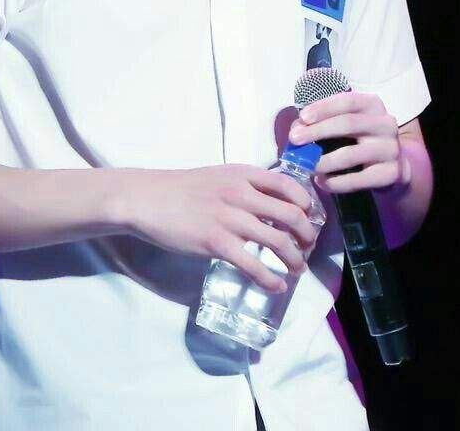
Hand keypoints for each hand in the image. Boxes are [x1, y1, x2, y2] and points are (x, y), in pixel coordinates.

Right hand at [118, 164, 320, 292]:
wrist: (148, 199)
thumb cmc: (182, 189)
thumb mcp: (219, 176)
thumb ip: (245, 186)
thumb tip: (272, 204)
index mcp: (243, 174)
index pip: (290, 186)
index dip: (308, 205)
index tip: (311, 219)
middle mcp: (241, 193)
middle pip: (292, 216)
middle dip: (307, 236)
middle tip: (307, 248)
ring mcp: (229, 219)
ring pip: (279, 242)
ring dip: (295, 260)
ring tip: (297, 269)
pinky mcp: (216, 243)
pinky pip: (254, 265)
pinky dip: (271, 278)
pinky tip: (276, 284)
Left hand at [288, 92, 411, 194]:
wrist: (396, 167)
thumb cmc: (362, 139)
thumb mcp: (347, 124)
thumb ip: (323, 122)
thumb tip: (297, 128)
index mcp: (373, 105)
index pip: (347, 100)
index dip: (323, 108)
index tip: (302, 117)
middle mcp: (386, 123)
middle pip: (348, 123)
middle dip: (317, 131)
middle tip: (294, 140)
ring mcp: (391, 149)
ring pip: (351, 154)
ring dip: (323, 161)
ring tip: (306, 166)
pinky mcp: (392, 173)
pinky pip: (358, 179)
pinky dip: (336, 182)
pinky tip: (322, 182)